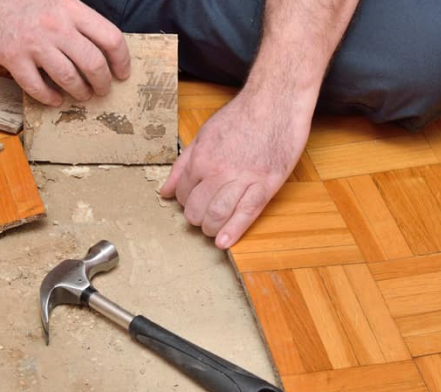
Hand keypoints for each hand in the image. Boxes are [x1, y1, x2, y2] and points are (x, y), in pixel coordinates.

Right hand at [0, 0, 130, 104]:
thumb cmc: (22, 1)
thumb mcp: (58, 0)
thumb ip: (79, 20)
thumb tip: (104, 47)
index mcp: (71, 9)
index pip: (111, 39)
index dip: (122, 61)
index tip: (122, 73)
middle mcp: (56, 26)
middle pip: (94, 63)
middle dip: (103, 83)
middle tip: (102, 89)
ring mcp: (34, 44)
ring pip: (69, 78)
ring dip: (81, 93)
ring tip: (82, 95)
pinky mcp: (13, 58)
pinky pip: (37, 87)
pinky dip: (50, 98)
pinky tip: (55, 99)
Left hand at [160, 88, 311, 248]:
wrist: (275, 101)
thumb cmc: (241, 115)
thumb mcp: (204, 135)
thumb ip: (183, 165)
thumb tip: (165, 191)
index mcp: (201, 158)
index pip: (183, 194)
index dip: (186, 203)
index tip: (193, 204)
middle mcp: (219, 170)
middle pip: (198, 209)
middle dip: (197, 220)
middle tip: (202, 220)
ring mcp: (244, 178)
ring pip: (219, 215)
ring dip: (212, 228)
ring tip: (213, 230)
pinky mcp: (266, 184)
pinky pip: (247, 213)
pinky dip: (234, 230)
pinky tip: (226, 242)